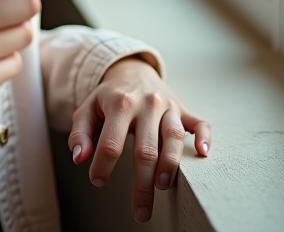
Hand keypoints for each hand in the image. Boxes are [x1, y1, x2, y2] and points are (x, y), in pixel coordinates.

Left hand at [67, 57, 211, 223]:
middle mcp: (146, 103)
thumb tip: (79, 158)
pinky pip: (199, 122)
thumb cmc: (110, 97)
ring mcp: (168, 106)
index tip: (97, 181)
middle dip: (142, 183)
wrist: (134, 69)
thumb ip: (81, 132)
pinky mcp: (184, 109)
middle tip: (140, 213)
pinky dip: (204, 137)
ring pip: (172, 137)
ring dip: (169, 164)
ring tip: (162, 187)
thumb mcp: (89, 108)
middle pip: (145, 148)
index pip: (112, 141)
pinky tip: (202, 153)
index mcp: (119, 103)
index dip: (103, 165)